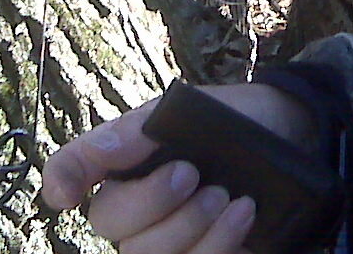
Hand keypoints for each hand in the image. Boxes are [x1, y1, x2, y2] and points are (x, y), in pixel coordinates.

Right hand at [41, 82, 315, 253]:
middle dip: (154, 204)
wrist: (290, 134)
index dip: (63, 179)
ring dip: (192, 228)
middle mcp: (136, 207)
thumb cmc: (232, 120)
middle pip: (114, 229)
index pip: (72, 170)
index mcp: (124, 162)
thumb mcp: (188, 111)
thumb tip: (83, 167)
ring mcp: (168, 239)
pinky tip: (244, 214)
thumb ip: (133, 136)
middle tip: (193, 173)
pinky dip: (220, 246)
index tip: (65, 195)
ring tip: (228, 194)